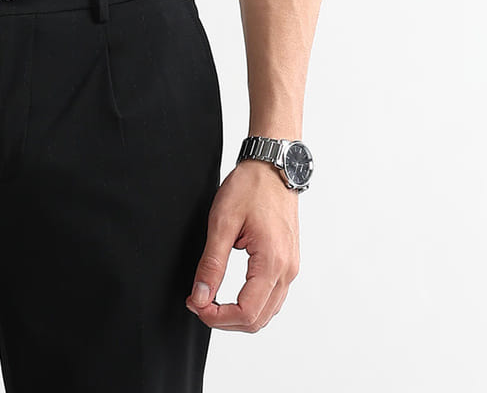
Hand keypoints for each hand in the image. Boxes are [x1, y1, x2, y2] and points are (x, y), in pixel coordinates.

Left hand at [185, 159, 300, 332]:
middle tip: (198, 302)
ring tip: (210, 298)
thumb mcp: (222, 222)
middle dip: (225, 320)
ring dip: (238, 315)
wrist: (272, 166)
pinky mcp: (288, 263)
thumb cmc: (250, 187)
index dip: (216, 317)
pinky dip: (251, 304)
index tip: (195, 304)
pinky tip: (231, 294)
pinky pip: (272, 298)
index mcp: (272, 262)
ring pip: (266, 313)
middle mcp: (287, 270)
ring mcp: (290, 268)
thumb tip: (200, 296)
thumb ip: (211, 264)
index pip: (246, 313)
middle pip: (257, 320)